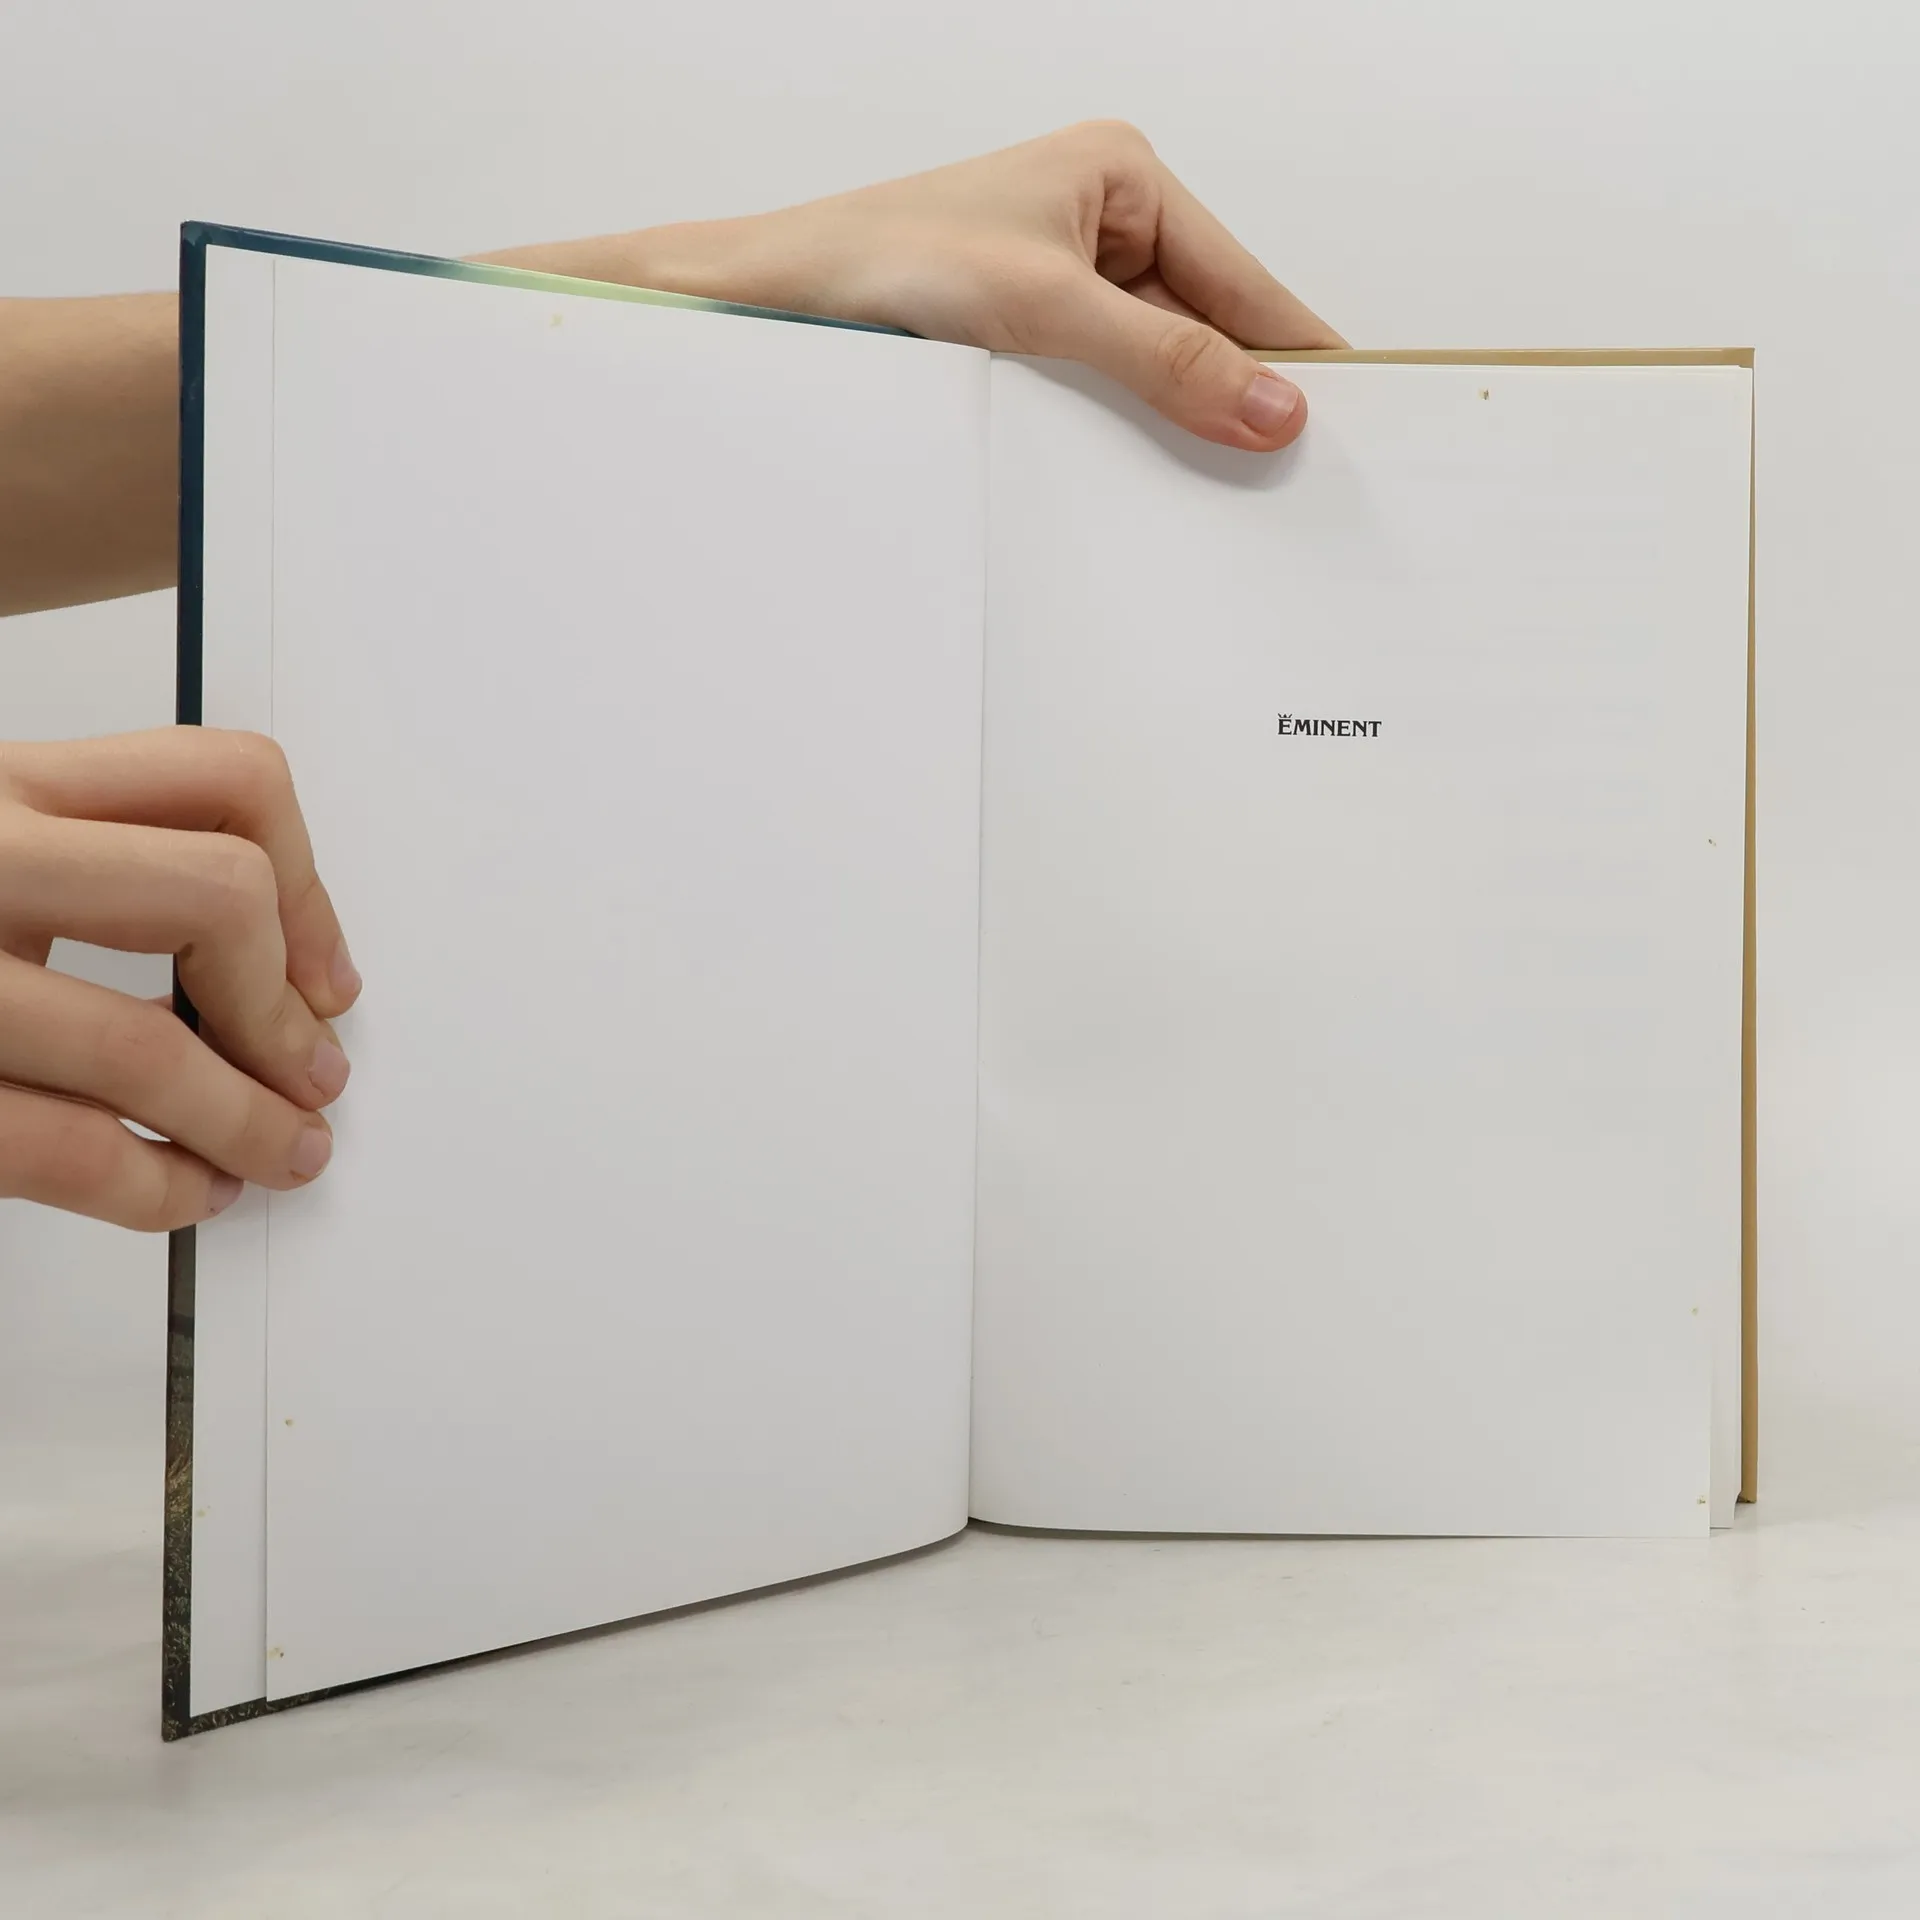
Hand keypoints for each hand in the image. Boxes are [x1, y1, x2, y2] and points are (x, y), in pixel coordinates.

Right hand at [0, 728, 358, 1229]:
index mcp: (3, 786)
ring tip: (282, 1153)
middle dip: (287, 1012)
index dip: (313, 887)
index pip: (228, 780)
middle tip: (315, 1074)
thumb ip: (89, 870)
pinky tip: (182, 1190)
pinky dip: (154, 1188)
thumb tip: (267, 973)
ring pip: (149, 1047)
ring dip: (250, 1122)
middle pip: (217, 896)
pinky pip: (61, 1148)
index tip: (326, 974)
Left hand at [482, 122, 1342, 453]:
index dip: (1298, 355)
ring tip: (1225, 493)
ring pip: (1156, 366)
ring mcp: (1062, 280)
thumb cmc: (880, 264)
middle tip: (1291, 482)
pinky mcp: (1025, 335)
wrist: (764, 301)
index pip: (1244, 281)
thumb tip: (1273, 407)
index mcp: (1121, 176)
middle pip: (1207, 327)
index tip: (1354, 422)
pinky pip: (1104, 389)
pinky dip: (1125, 433)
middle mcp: (1100, 222)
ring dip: (1177, 423)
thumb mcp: (1042, 312)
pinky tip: (1145, 481)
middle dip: (1238, 399)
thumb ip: (1163, 363)